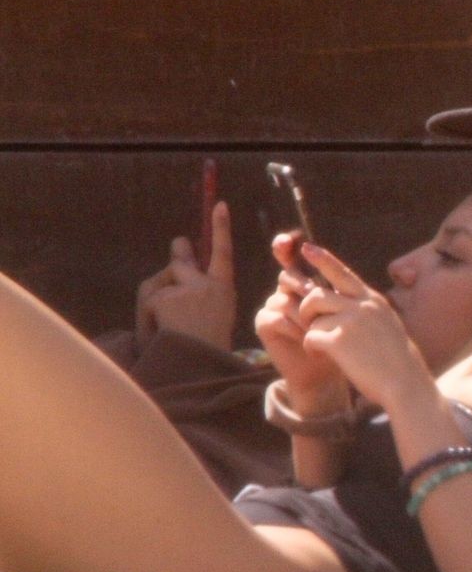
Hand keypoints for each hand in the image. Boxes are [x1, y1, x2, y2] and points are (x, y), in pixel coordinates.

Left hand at [134, 203, 237, 350]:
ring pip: (161, 279)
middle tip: (180, 243)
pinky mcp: (166, 296)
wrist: (197, 366)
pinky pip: (149, 298)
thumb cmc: (205, 345)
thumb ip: (197, 288)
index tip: (220, 205)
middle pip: (182, 260)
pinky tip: (156, 328)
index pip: (224, 253)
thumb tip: (176, 265)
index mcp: (224, 290)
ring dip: (156, 295)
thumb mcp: (213, 313)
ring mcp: (186, 289)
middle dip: (179, 252)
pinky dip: (147, 313)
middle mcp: (207, 284)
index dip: (221, 228)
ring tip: (161, 323)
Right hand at [254, 232, 342, 397]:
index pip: (288, 257)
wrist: (326, 371)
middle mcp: (284, 290)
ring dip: (304, 315)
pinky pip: (275, 317)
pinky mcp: (264, 324)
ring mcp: (272, 306)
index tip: (286, 241)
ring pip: (284, 298)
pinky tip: (306, 339)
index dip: (283, 247)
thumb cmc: (339, 340)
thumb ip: (338, 290)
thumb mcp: (343, 312)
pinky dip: (294, 328)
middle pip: (289, 277)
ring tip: (320, 330)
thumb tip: (353, 269)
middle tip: (316, 297)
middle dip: (304, 287)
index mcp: (302, 282)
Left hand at [295, 242, 434, 413]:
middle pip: (317, 294)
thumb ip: (368, 312)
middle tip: (308, 322)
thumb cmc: (398, 362)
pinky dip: (311, 347)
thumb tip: (346, 304)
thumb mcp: (387, 327)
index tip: (306, 248)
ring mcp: (351, 322)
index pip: (343, 273)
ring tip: (319, 344)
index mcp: (374, 301)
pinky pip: (310, 337)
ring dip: (310, 329)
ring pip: (311, 316)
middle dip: (306, 308)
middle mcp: (362, 306)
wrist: (406, 384)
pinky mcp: (339, 340)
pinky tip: (320, 356)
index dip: (322, 259)